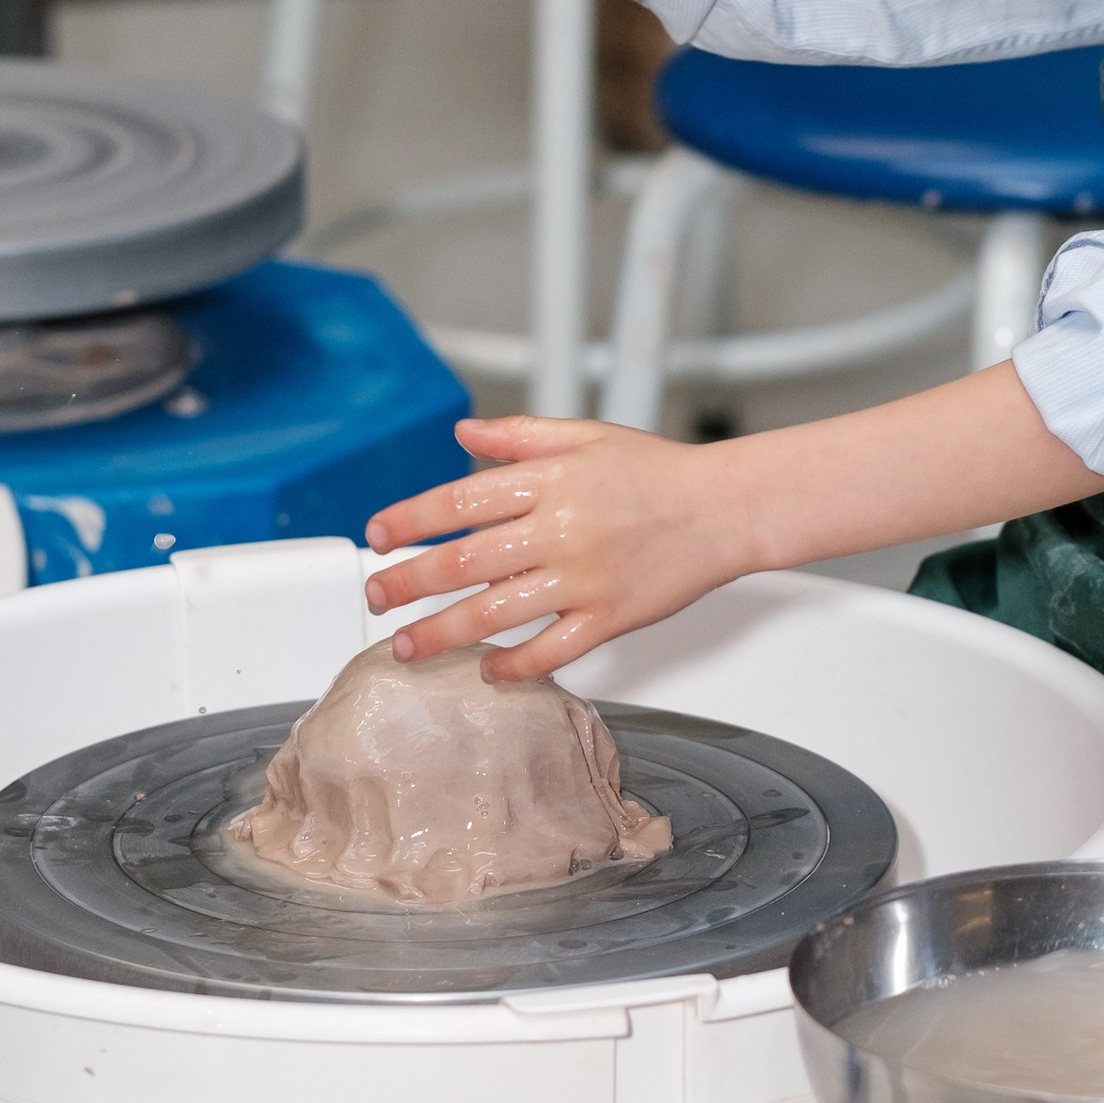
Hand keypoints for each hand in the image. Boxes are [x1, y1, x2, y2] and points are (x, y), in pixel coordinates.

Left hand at [363, 416, 755, 684]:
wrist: (726, 509)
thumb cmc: (659, 472)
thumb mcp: (587, 436)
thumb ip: (520, 436)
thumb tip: (463, 432)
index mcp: (550, 480)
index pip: (460, 501)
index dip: (410, 520)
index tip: (378, 537)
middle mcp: (561, 529)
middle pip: (466, 561)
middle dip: (410, 583)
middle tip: (377, 597)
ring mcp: (585, 578)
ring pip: (497, 613)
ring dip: (443, 633)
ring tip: (407, 646)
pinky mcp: (611, 617)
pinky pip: (553, 650)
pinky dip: (516, 666)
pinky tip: (489, 670)